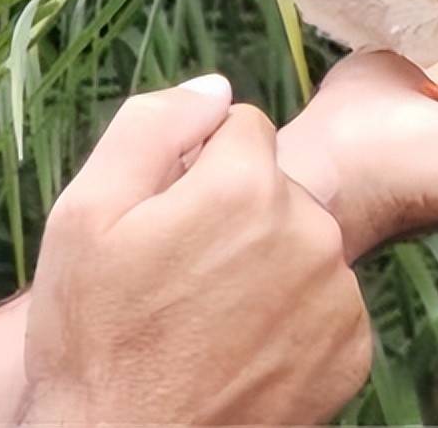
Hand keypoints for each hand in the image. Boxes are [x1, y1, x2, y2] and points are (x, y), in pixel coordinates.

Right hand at [22, 78, 371, 425]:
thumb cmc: (95, 340)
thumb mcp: (84, 216)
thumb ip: (153, 125)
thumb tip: (217, 88)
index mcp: (246, 185)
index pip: (242, 129)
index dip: (198, 168)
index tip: (170, 219)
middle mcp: (310, 229)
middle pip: (276, 185)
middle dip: (237, 213)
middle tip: (184, 277)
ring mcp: (337, 294)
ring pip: (303, 240)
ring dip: (267, 263)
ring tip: (211, 320)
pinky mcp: (353, 349)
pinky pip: (327, 299)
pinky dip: (294, 316)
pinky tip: (247, 350)